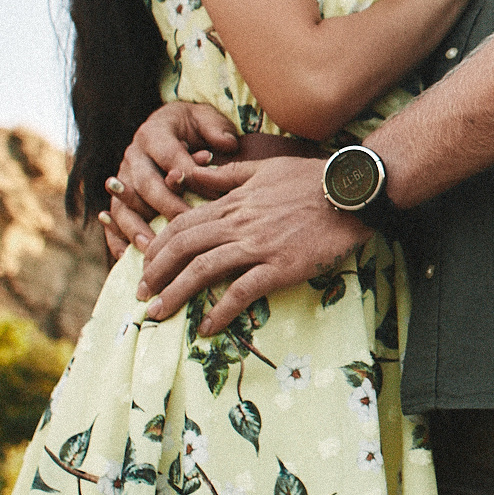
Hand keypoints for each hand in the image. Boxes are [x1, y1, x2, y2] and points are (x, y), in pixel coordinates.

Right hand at [99, 102, 242, 255]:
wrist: (169, 127)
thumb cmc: (193, 127)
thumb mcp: (206, 118)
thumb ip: (217, 129)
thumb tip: (228, 144)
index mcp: (154, 134)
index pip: (170, 156)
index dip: (188, 175)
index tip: (209, 194)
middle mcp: (133, 156)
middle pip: (145, 184)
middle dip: (165, 205)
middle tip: (185, 226)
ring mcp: (122, 179)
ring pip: (123, 205)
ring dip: (135, 228)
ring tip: (150, 248)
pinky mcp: (118, 198)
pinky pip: (113, 221)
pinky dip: (116, 239)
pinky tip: (125, 257)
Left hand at [136, 155, 370, 333]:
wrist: (351, 191)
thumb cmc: (312, 178)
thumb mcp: (264, 168)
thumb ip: (225, 174)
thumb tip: (190, 172)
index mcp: (234, 201)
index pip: (183, 224)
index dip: (158, 246)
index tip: (146, 264)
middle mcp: (239, 223)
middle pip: (183, 247)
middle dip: (156, 273)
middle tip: (142, 295)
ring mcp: (258, 245)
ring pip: (203, 269)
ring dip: (176, 293)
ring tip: (159, 313)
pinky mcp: (280, 266)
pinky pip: (242, 291)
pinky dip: (221, 311)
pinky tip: (207, 327)